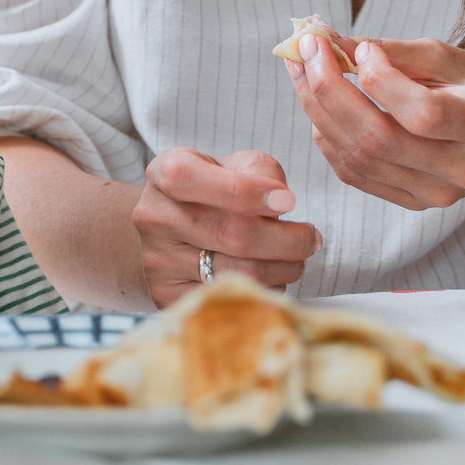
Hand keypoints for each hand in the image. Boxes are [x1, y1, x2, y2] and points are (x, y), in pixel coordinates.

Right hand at [129, 147, 319, 307]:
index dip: (247, 191)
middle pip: (232, 234)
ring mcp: (157, 261)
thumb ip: (258, 171)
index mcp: (165, 173)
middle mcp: (154, 217)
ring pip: (240, 272)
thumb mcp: (229, 166)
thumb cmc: (210, 193)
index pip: (193, 179)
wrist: (168, 232)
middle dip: (287, 239)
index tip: (290, 201)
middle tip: (310, 238)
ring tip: (296, 259)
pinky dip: (266, 289)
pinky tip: (271, 277)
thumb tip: (281, 202)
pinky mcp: (168, 298)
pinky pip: (234, 298)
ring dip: (284, 268)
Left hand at [284, 29, 464, 208]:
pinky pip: (355, 175)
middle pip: (378, 139)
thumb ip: (393, 52)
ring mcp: (437, 194)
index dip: (382, 80)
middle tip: (307, 49)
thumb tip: (330, 42)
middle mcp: (463, 170)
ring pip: (358, 158)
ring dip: (318, 110)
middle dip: (329, 89)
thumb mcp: (451, 60)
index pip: (423, 114)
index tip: (362, 48)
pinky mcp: (413, 202)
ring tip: (302, 70)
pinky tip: (320, 107)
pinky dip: (328, 137)